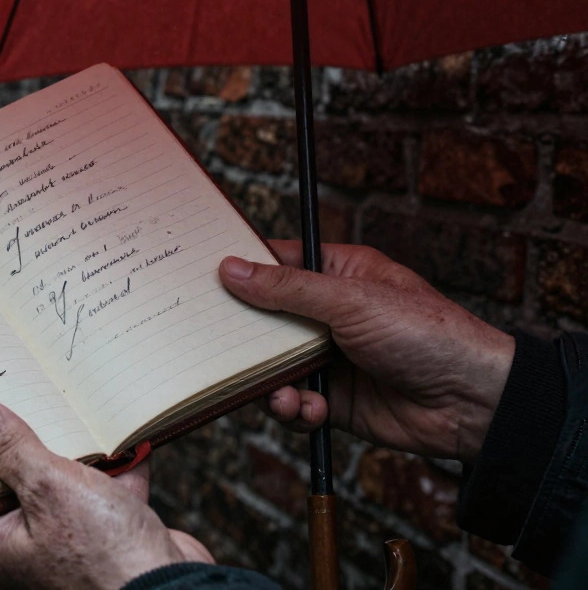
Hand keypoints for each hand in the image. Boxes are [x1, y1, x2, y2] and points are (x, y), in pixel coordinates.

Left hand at [0, 399, 211, 589]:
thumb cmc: (106, 559)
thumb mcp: (50, 490)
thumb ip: (13, 450)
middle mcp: (27, 547)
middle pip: (13, 482)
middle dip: (21, 440)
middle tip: (14, 394)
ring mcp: (71, 541)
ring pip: (63, 483)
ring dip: (73, 448)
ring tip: (65, 401)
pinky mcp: (110, 536)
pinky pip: (106, 490)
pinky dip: (115, 464)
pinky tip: (118, 430)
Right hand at [219, 241, 514, 463]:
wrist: (472, 403)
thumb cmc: (427, 335)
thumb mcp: (351, 302)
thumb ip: (287, 289)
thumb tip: (231, 269)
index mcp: (339, 275)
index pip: (277, 264)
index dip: (241, 269)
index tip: (203, 276)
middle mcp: (330, 314)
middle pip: (266, 319)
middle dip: (245, 336)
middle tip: (216, 345)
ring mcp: (330, 358)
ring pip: (273, 366)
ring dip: (269, 382)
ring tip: (281, 394)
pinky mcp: (334, 399)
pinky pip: (294, 403)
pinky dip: (294, 410)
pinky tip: (308, 411)